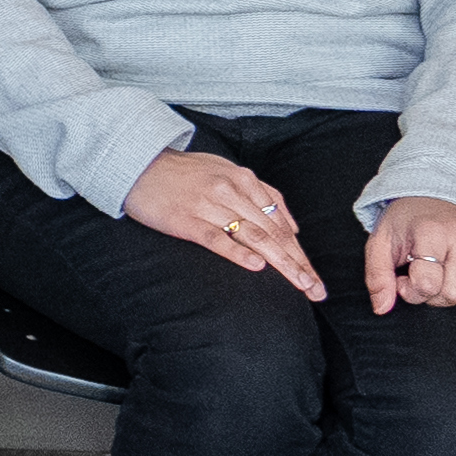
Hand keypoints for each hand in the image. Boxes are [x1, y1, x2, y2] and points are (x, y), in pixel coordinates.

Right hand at [123, 145, 325, 297]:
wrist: (139, 164)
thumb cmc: (185, 172)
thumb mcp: (227, 171)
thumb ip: (260, 194)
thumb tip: (290, 225)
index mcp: (244, 179)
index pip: (280, 223)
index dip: (301, 253)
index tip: (315, 278)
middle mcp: (231, 191)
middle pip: (273, 233)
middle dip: (299, 264)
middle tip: (316, 291)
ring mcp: (208, 206)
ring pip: (253, 237)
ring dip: (281, 263)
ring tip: (299, 285)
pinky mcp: (186, 220)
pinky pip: (216, 239)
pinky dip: (238, 253)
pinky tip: (257, 267)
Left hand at [364, 193, 455, 312]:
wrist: (436, 194)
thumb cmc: (408, 221)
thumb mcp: (382, 242)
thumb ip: (377, 276)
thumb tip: (381, 308)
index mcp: (432, 232)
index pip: (427, 283)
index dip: (410, 290)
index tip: (405, 277)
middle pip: (455, 294)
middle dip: (434, 296)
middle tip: (425, 278)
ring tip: (445, 277)